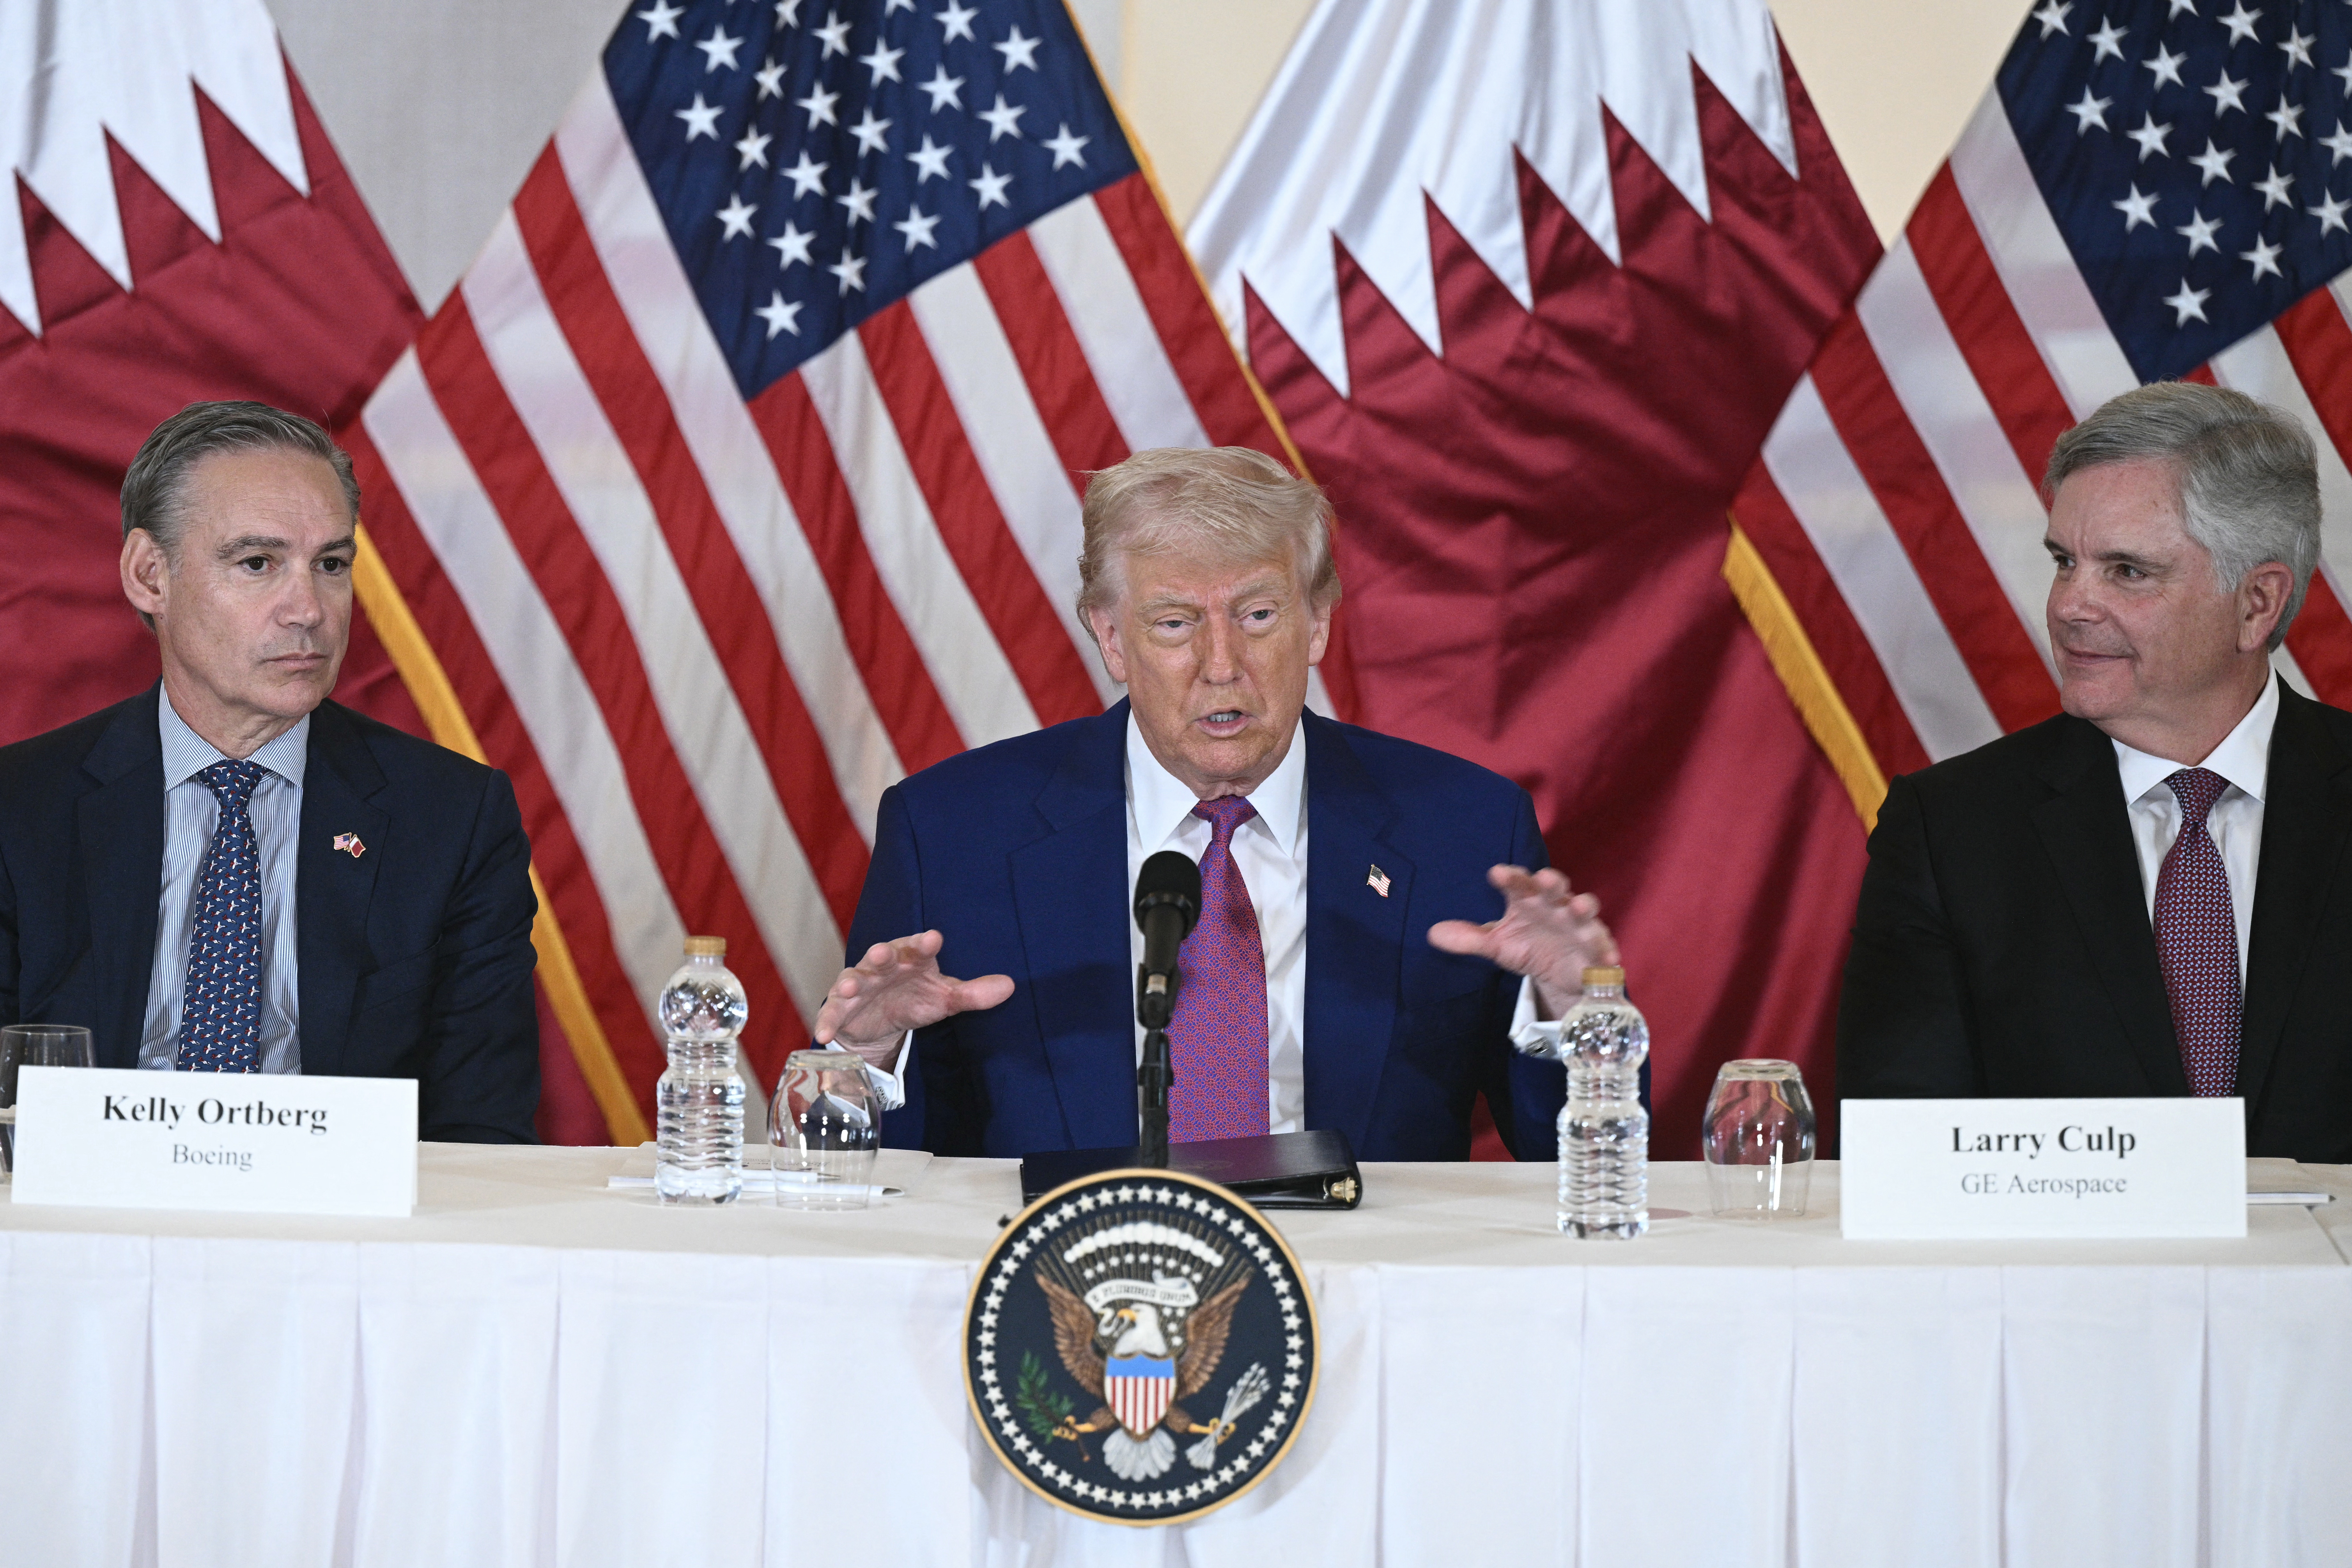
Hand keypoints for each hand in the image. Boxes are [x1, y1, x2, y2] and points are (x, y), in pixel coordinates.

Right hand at [812, 930, 1013, 1071]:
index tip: (933, 939)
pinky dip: (827, 1021)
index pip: (918, 947)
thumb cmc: (914, 998)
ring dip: (850, 984)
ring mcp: (858, 986)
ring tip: (850, 988)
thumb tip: (1010, 986)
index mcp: (909, 958)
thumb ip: (973, 994)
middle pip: (880, 956)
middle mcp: (881, 967)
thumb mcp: (944, 998)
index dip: (924, 943)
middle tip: (882, 954)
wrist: (881, 1022)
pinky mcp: (841, 1009)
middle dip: (880, 955)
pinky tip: (824, 1033)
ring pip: (852, 980)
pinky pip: (832, 1013)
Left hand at [1426, 866, 1618, 1019]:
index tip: (1496, 874)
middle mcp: (1555, 906)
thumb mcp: (1497, 945)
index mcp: (1528, 900)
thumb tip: (1432, 933)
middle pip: (1555, 887)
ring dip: (1583, 907)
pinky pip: (1604, 946)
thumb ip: (1469, 938)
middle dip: (1551, 882)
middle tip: (1544, 880)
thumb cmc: (1527, 946)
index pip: (1517, 883)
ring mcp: (1579, 924)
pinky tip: (1606, 960)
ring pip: (1584, 910)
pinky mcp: (1597, 946)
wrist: (1558, 971)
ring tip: (1578, 908)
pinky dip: (1606, 951)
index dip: (1509, 877)